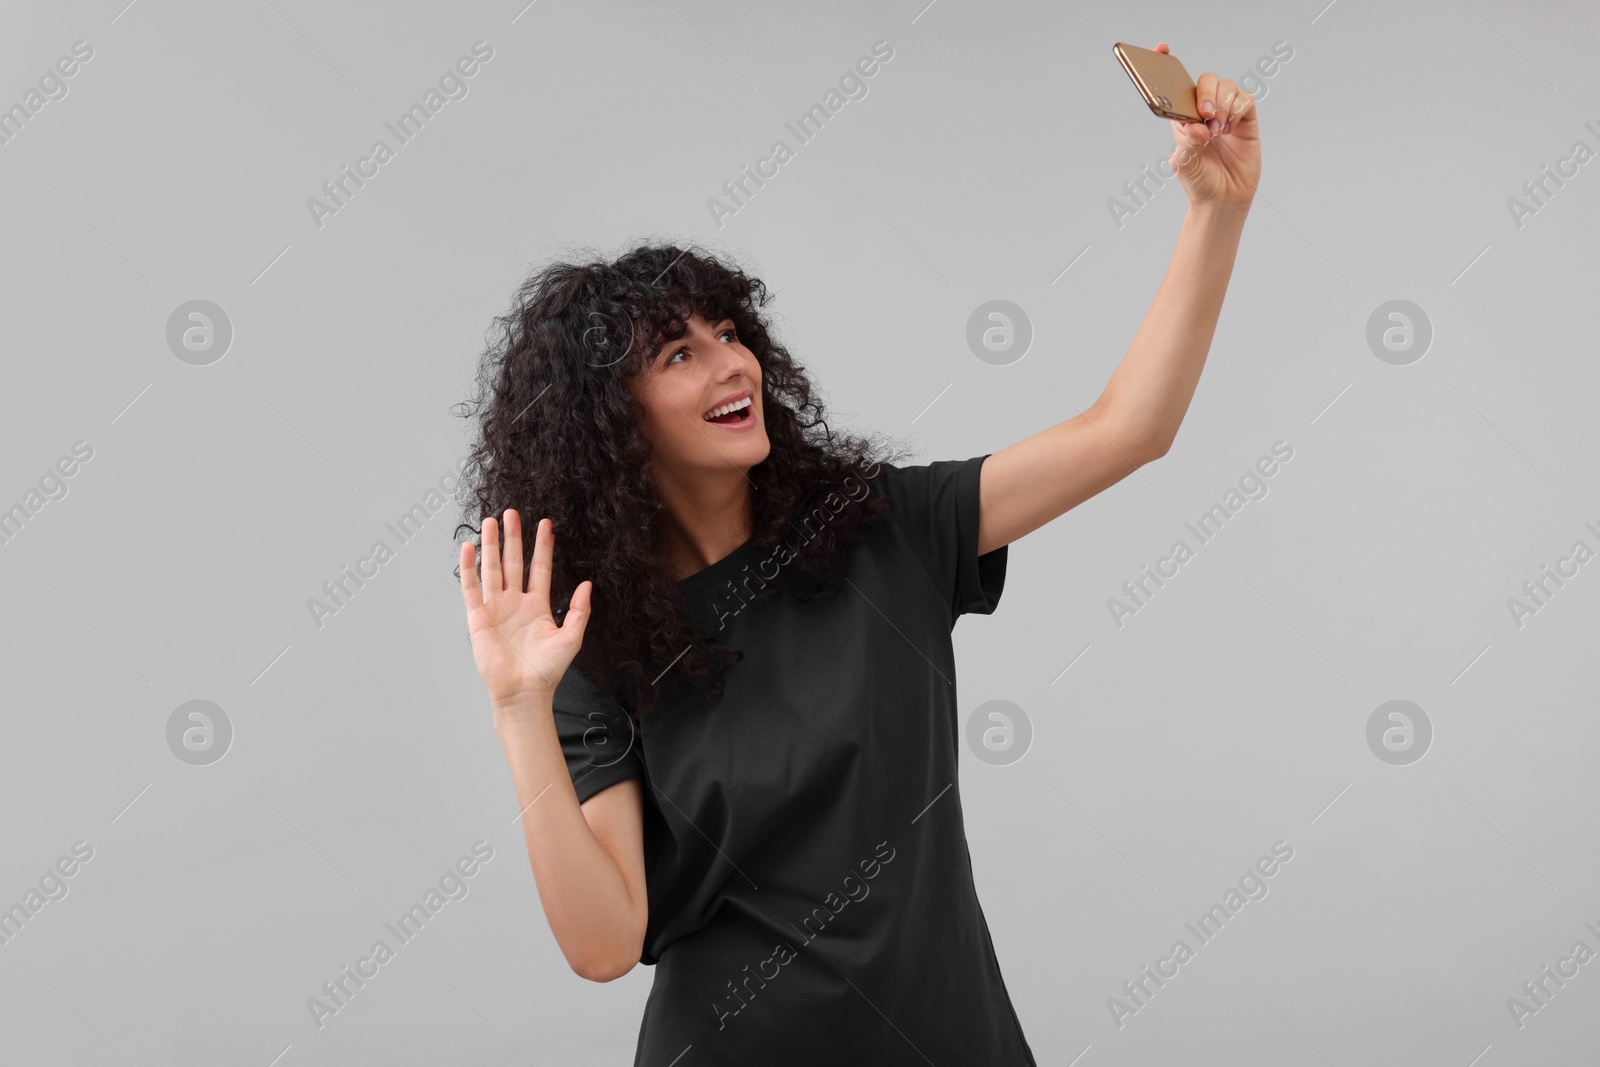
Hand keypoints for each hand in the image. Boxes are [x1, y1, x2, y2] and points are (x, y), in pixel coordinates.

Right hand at [459, 509, 592, 707]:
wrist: (524, 692)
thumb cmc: (547, 670)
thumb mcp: (571, 638)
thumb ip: (579, 610)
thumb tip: (588, 584)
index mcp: (537, 605)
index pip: (539, 567)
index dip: (542, 546)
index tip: (546, 524)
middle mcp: (515, 602)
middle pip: (514, 561)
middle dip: (513, 537)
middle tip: (512, 512)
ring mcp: (496, 608)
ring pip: (493, 569)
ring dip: (491, 545)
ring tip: (490, 521)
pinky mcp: (478, 618)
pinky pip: (472, 588)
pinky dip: (470, 568)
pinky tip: (469, 548)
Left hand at [1153, 42, 1259, 212]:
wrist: (1223, 201)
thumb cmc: (1200, 183)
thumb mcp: (1185, 166)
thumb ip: (1188, 147)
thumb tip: (1197, 128)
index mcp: (1183, 118)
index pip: (1175, 86)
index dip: (1167, 64)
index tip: (1162, 49)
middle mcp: (1204, 112)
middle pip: (1206, 81)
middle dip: (1206, 93)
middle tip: (1205, 115)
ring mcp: (1226, 115)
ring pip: (1227, 87)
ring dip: (1223, 105)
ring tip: (1218, 131)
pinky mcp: (1246, 121)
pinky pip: (1245, 100)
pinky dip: (1238, 109)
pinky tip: (1231, 129)